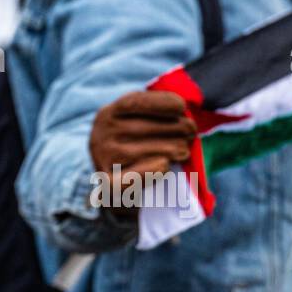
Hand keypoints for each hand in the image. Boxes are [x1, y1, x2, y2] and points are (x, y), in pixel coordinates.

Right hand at [89, 90, 195, 212]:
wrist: (113, 189)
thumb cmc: (132, 149)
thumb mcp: (133, 125)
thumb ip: (152, 115)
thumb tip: (183, 110)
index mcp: (107, 114)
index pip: (134, 102)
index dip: (160, 102)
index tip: (182, 106)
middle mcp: (101, 134)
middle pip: (144, 127)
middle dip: (174, 127)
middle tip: (191, 131)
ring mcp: (103, 159)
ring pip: (146, 151)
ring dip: (172, 149)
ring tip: (184, 150)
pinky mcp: (108, 184)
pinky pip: (135, 176)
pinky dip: (153, 170)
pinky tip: (166, 164)